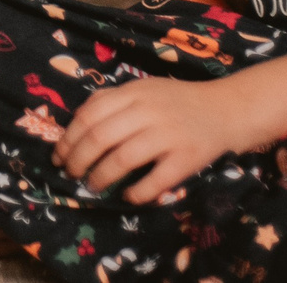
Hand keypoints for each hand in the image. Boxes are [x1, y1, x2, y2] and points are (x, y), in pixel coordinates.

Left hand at [54, 75, 253, 203]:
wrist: (227, 109)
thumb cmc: (178, 102)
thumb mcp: (143, 90)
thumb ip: (113, 101)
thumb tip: (77, 123)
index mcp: (133, 93)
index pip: (89, 115)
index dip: (69, 138)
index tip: (59, 156)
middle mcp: (148, 111)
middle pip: (100, 138)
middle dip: (78, 160)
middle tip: (71, 174)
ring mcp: (168, 135)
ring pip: (122, 159)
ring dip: (100, 177)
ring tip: (92, 186)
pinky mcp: (187, 158)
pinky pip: (155, 180)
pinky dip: (137, 192)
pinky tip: (128, 196)